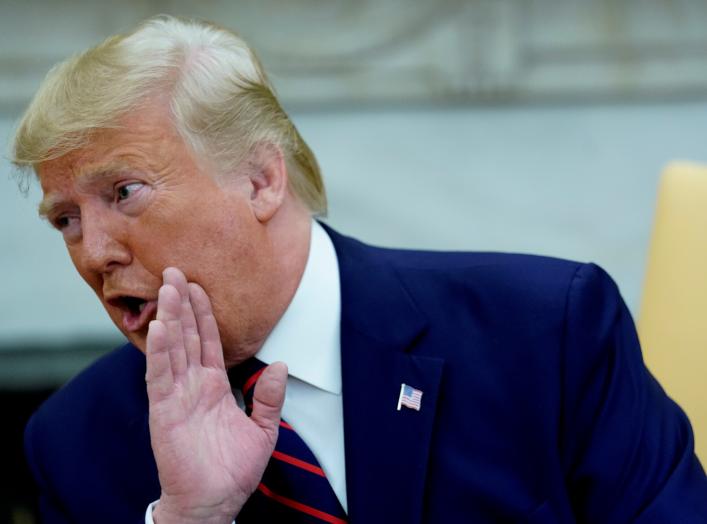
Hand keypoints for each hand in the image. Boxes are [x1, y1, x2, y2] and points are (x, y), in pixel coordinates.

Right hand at [146, 267, 286, 523]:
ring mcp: (176, 396)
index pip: (207, 341)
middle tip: (175, 271)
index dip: (203, 313)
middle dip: (181, 303)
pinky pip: (160, 375)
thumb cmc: (232, 471)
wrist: (214, 503)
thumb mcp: (263, 430)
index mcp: (213, 386)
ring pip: (172, 348)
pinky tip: (160, 327)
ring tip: (167, 288)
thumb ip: (269, 398)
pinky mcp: (164, 411)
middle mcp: (192, 385)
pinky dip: (160, 351)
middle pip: (186, 335)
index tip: (199, 285)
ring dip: (170, 317)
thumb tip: (279, 365)